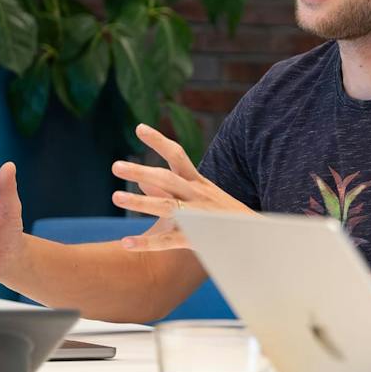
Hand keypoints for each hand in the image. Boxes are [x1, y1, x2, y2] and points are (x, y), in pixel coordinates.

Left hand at [111, 123, 251, 250]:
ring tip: (115, 197)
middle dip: (141, 171)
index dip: (159, 141)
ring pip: (166, 207)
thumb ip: (167, 190)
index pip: (177, 155)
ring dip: (139, 203)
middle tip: (115, 166)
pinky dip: (146, 243)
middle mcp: (197, 195)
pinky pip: (167, 241)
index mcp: (197, 182)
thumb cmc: (222, 215)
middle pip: (167, 179)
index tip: (138, 127)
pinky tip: (126, 243)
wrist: (255, 238)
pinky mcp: (196, 238)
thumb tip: (140, 181)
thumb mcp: (199, 196)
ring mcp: (197, 217)